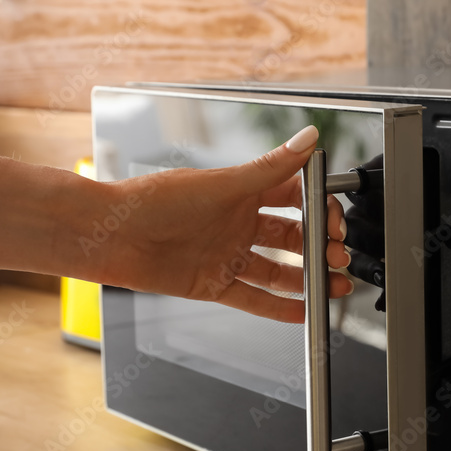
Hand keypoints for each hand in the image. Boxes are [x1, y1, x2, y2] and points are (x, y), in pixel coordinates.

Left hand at [91, 125, 349, 322]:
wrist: (111, 235)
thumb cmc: (154, 201)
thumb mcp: (222, 184)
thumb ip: (271, 168)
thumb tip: (306, 139)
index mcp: (241, 193)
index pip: (294, 199)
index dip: (318, 209)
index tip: (334, 220)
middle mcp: (236, 224)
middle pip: (291, 238)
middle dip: (320, 247)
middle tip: (339, 256)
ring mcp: (226, 255)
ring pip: (279, 271)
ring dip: (309, 278)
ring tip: (336, 285)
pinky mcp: (213, 284)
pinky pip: (253, 298)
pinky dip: (280, 307)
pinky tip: (303, 311)